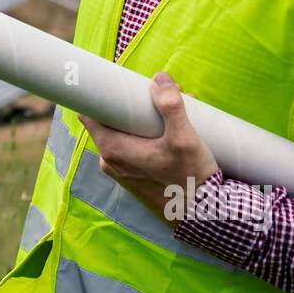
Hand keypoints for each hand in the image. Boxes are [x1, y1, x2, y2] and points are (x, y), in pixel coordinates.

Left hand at [79, 71, 217, 222]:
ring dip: (144, 119)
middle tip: (159, 93)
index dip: (99, 95)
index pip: (90, 113)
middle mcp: (110, 161)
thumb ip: (170, 107)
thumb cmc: (190, 177)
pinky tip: (173, 128)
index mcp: (113, 149)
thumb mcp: (184, 139)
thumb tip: (159, 78)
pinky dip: (147, 135)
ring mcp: (120, 170)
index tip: (114, 81)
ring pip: (124, 132)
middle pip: (110, 120)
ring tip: (175, 108)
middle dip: (132, 104)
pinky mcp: (133, 176)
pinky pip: (133, 146)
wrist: (203, 214)